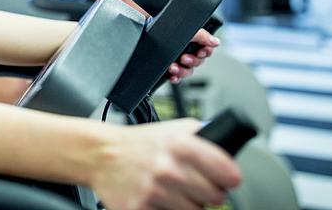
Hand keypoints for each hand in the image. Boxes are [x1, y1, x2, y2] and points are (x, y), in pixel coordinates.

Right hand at [91, 118, 240, 209]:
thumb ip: (201, 135)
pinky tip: (161, 198)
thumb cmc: (138, 143)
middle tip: (198, 185)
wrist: (101, 155)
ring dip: (190, 205)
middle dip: (210, 192)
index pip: (227, 172)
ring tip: (177, 191)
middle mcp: (169, 169)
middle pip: (216, 197)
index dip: (230, 176)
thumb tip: (228, 145)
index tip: (228, 178)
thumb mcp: (171, 128)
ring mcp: (155, 192)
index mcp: (180, 145)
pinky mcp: (142, 209)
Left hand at [167, 28, 219, 83]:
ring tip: (173, 67)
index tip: (201, 51)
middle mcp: (185, 49)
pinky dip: (175, 77)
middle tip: (184, 58)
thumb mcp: (186, 29)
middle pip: (198, 61)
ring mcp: (176, 58)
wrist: (144, 29)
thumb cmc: (163, 25)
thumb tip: (216, 42)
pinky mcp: (167, 66)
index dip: (205, 52)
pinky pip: (176, 76)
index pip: (206, 50)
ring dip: (182, 70)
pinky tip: (172, 75)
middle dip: (192, 61)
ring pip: (187, 70)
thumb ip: (202, 35)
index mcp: (192, 40)